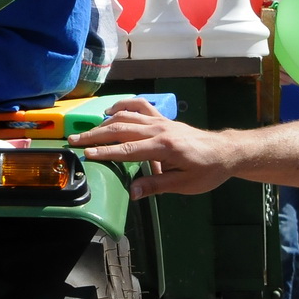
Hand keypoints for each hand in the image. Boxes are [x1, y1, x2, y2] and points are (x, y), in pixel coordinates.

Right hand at [68, 99, 235, 197]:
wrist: (225, 152)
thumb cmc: (207, 171)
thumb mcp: (184, 185)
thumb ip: (156, 186)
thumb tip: (132, 192)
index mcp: (164, 147)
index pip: (128, 150)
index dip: (105, 153)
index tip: (86, 154)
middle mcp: (159, 130)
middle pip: (121, 129)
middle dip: (95, 135)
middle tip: (74, 140)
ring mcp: (160, 121)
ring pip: (126, 116)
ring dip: (103, 122)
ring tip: (86, 130)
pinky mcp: (163, 118)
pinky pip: (140, 106)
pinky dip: (123, 105)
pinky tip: (111, 111)